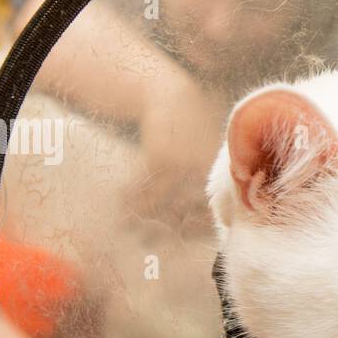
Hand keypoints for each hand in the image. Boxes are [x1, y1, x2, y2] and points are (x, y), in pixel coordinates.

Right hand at [128, 74, 223, 232]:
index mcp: (217, 176)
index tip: (175, 241)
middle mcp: (203, 176)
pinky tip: (120, 202)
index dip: (189, 230)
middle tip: (146, 243)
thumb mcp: (206, 152)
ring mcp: (183, 168)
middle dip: (161, 231)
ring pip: (159, 203)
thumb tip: (196, 220)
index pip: (206, 213)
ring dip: (140, 218)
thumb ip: (203, 181)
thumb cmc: (190, 127)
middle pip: (181, 213)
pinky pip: (143, 187)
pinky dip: (129, 196)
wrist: (171, 94)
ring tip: (127, 228)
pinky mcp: (161, 159)